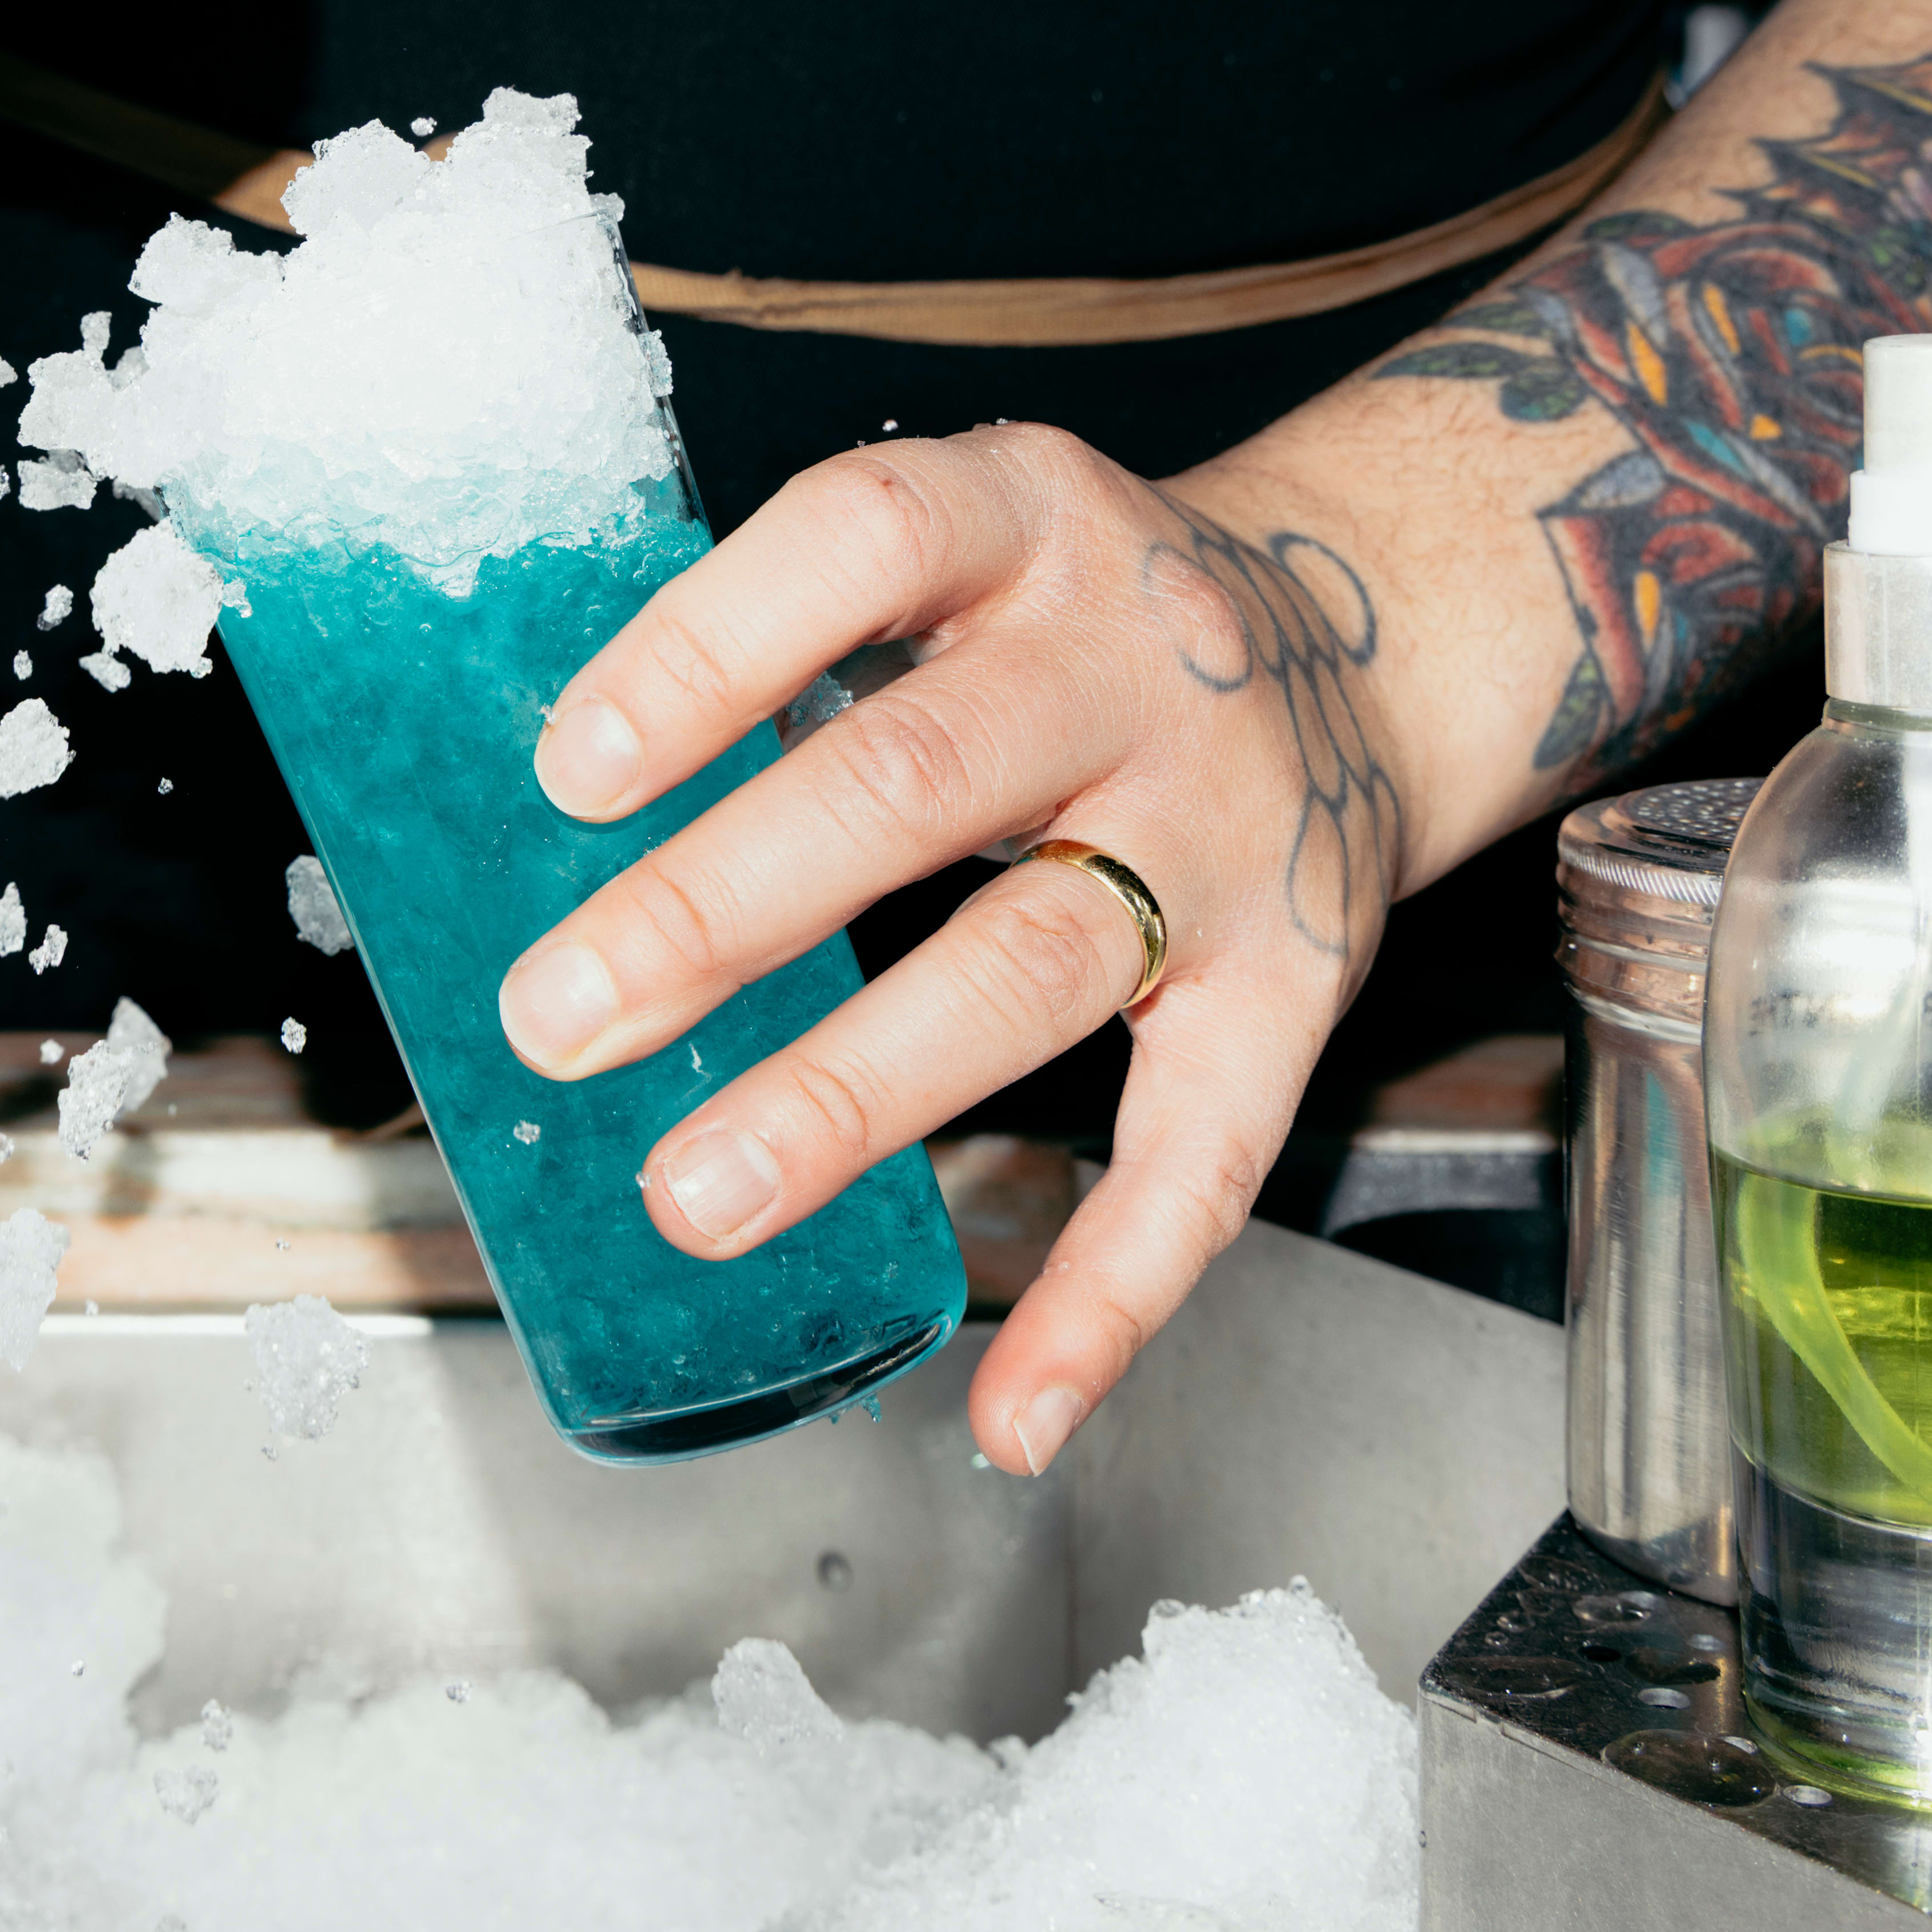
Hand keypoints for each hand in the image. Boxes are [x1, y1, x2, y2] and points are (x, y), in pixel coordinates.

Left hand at [496, 428, 1411, 1477]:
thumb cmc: (1081, 612)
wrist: (1372, 627)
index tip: (571, 772)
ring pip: (1029, 966)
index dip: (711, 651)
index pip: (862, 545)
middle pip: (920, 781)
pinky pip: (1208, 1157)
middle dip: (722, 908)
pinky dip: (1111, 1294)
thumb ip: (803, 641)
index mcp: (1029, 523)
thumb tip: (559, 806)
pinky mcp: (1301, 983)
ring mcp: (1226, 834)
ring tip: (697, 1194)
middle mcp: (1137, 665)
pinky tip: (1015, 1408)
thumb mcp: (967, 545)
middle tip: (558, 1018)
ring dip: (852, 1094)